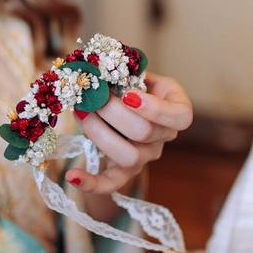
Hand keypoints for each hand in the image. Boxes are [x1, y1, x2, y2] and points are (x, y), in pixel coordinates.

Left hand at [66, 71, 192, 194]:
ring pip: (128, 156)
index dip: (155, 109)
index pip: (180, 117)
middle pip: (145, 133)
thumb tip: (99, 68)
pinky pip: (111, 184)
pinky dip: (91, 183)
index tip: (128, 94)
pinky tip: (71, 176)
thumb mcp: (138, 73)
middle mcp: (165, 137)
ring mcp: (147, 156)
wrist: (127, 106)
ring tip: (81, 113)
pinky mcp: (125, 171)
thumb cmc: (133, 84)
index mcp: (177, 110)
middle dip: (113, 112)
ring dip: (99, 133)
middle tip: (91, 95)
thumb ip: (127, 72)